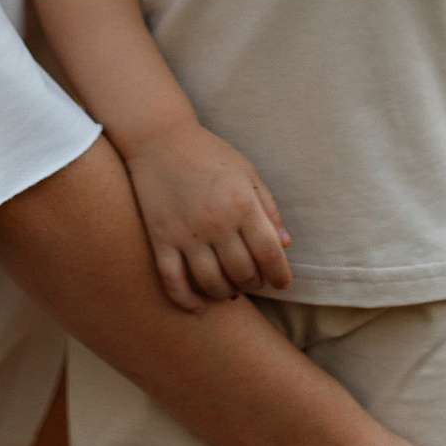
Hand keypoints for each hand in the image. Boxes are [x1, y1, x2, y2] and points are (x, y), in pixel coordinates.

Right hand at [124, 129, 293, 313]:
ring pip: (211, 283)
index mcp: (242, 204)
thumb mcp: (247, 173)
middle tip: (254, 281)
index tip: (282, 283)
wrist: (159, 138)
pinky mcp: (160, 239)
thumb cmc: (209, 154)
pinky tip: (199, 307)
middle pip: (243, 272)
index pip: (270, 254)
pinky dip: (187, 300)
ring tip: (231, 289)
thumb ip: (268, 208)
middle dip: (254, 283)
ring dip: (226, 293)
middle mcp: (216, 223)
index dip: (280, 275)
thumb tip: (286, 245)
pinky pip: (173, 281)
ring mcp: (186, 233)